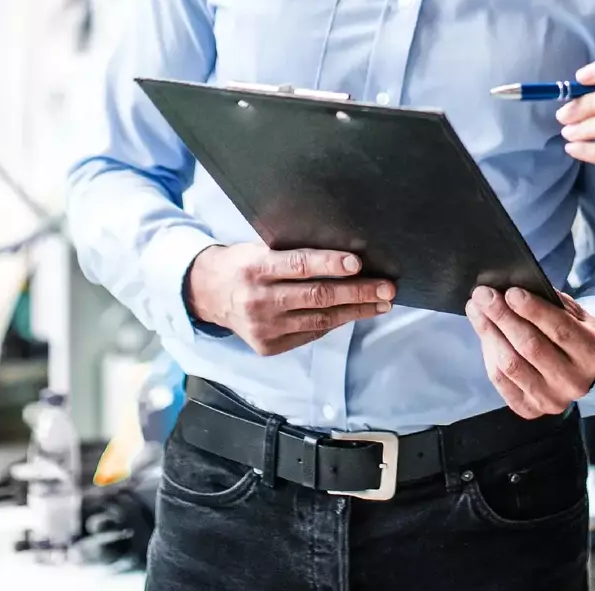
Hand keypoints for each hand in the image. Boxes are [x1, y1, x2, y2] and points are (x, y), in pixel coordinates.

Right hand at [185, 245, 394, 355]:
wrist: (207, 294)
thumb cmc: (243, 263)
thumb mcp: (259, 249)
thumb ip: (291, 253)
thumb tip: (343, 254)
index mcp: (256, 268)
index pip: (298, 265)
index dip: (329, 264)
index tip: (357, 263)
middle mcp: (259, 300)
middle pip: (317, 296)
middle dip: (358, 292)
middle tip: (387, 288)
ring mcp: (263, 328)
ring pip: (319, 320)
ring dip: (355, 311)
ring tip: (381, 302)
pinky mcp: (268, 347)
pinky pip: (310, 333)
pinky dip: (334, 323)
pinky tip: (354, 313)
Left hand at [465, 287, 594, 418]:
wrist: (580, 369)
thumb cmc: (574, 332)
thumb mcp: (576, 314)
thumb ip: (552, 303)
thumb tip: (513, 292)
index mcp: (594, 354)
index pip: (560, 330)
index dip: (533, 310)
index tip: (510, 292)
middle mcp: (575, 382)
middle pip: (531, 347)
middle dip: (503, 317)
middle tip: (483, 295)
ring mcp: (552, 400)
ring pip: (512, 364)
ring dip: (489, 333)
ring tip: (476, 309)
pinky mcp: (530, 410)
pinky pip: (501, 381)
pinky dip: (488, 353)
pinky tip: (483, 332)